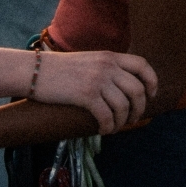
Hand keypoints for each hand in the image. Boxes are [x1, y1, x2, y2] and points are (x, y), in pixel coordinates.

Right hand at [30, 50, 160, 132]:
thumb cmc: (58, 69)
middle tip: (132, 119)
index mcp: (109, 56)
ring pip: (123, 106)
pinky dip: (109, 127)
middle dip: (139, 109)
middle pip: (137, 90)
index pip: (142, 65)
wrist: (34, 71)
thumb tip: (121, 88)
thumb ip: (105, 68)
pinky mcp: (86, 95)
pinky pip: (107, 116)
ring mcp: (97, 80)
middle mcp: (107, 66)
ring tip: (115, 127)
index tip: (151, 95)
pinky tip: (103, 130)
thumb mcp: (88, 61)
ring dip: (122, 121)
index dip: (151, 81)